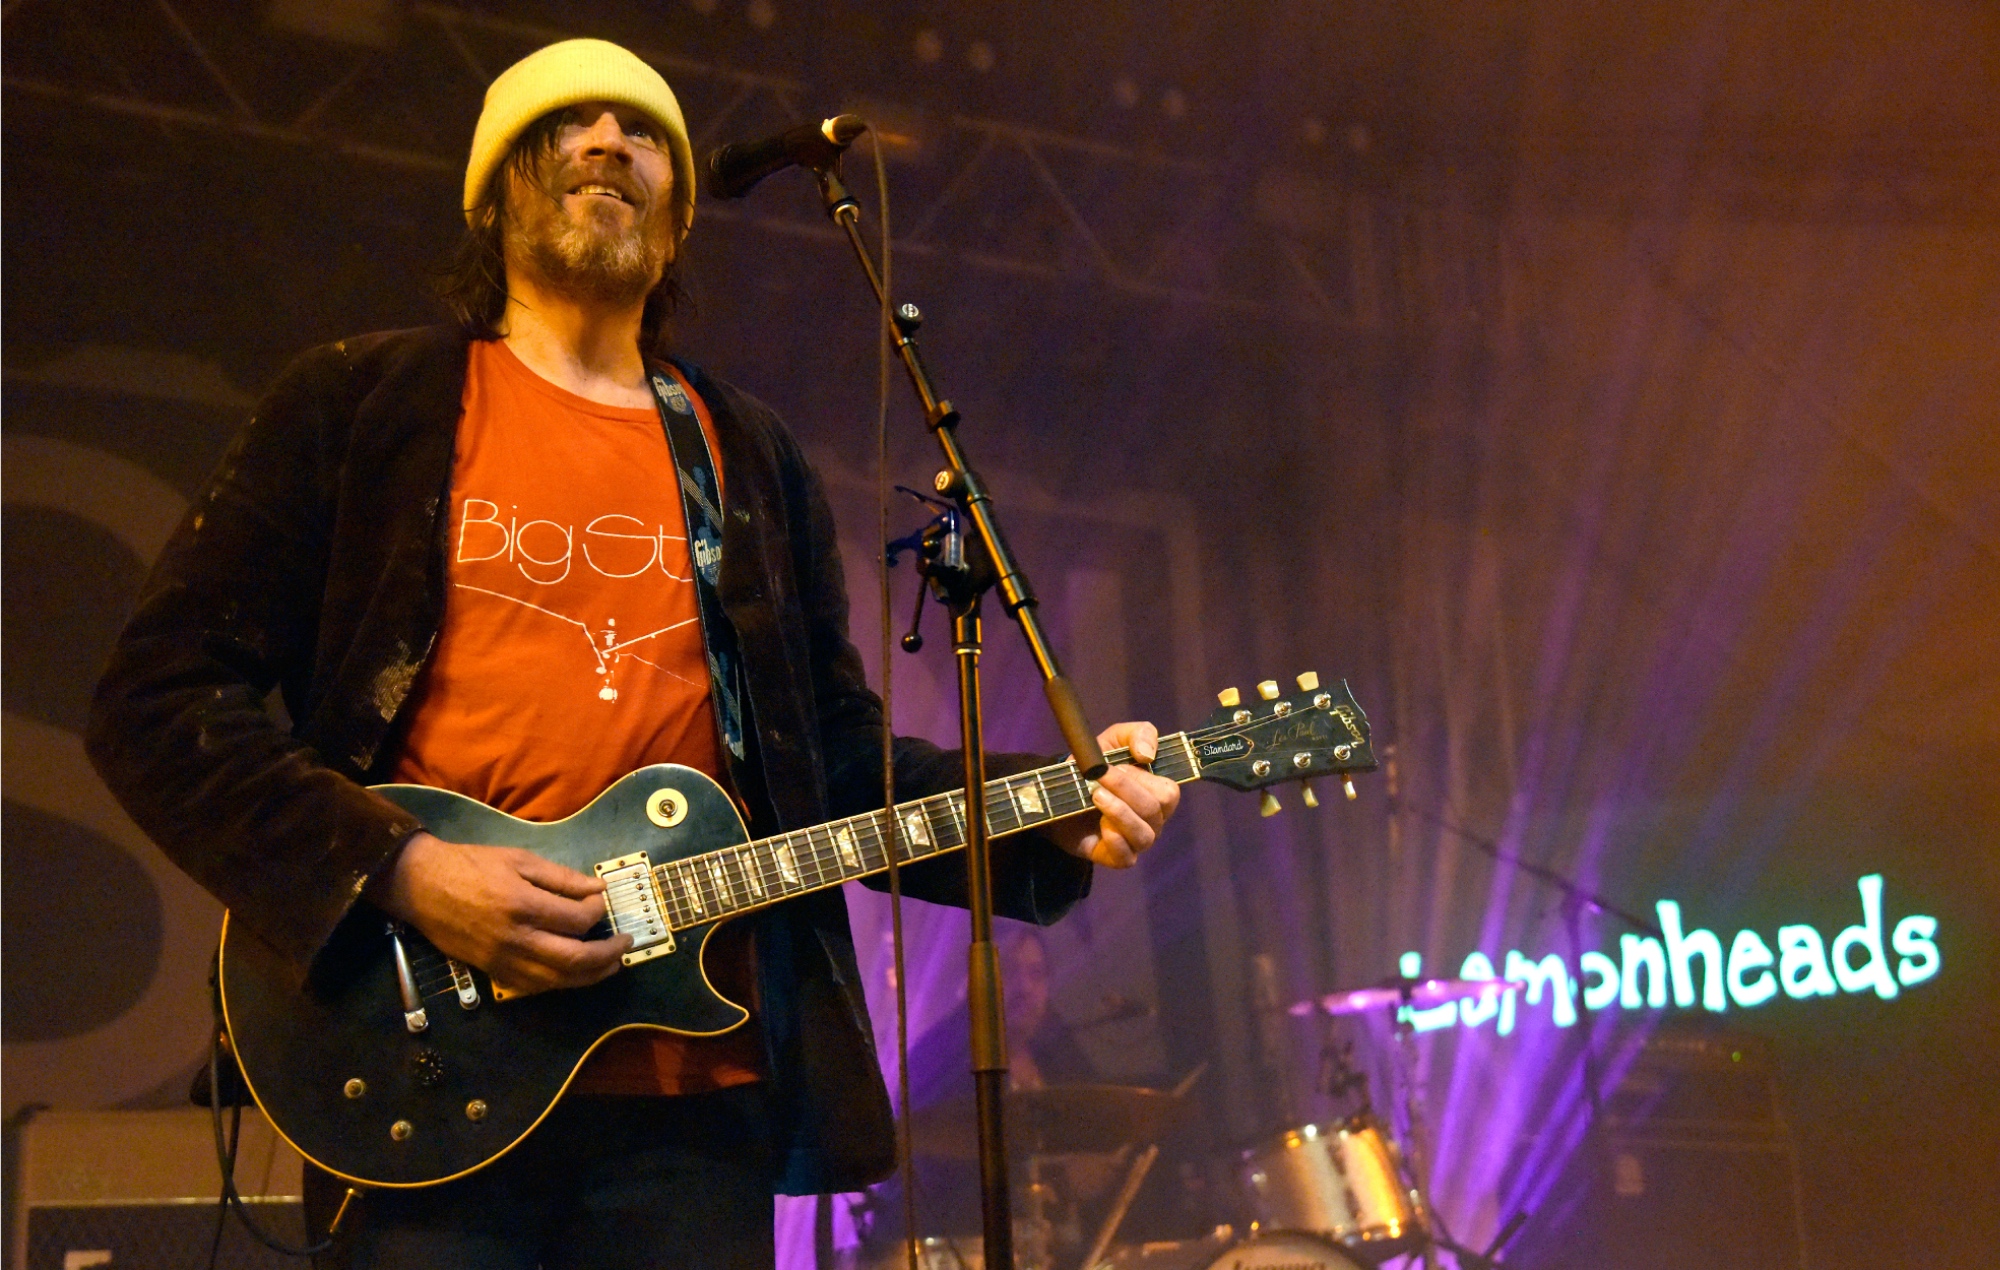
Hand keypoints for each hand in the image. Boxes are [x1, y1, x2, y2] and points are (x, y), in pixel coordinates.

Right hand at [366, 832, 631, 995]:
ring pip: (557, 981)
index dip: (598, 912)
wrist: (421, 886)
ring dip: (590, 976)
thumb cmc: (472, 865)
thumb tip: (598, 890)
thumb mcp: (519, 859)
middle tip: (626, 944)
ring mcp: (502, 961)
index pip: (576, 920)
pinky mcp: (492, 972)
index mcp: (523, 905)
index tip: (603, 902)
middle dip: (607, 955)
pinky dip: (561, 982)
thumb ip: (561, 877)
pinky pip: (534, 986)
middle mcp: (515, 939)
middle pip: (574, 960)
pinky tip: (575, 973)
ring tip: (611, 964)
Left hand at [1046, 722, 1180, 867]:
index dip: (1141, 779)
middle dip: (1126, 791)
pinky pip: (1127, 857)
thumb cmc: (1095, 766)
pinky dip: (1115, 840)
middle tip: (1099, 778)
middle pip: (1154, 811)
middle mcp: (1154, 820)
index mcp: (1159, 794)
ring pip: (1144, 835)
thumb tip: (1147, 755)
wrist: (1059, 793)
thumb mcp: (1114, 740)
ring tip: (1095, 796)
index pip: (1168, 792)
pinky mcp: (1117, 858)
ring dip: (1119, 812)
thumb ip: (1139, 734)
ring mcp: (1137, 841)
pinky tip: (1100, 825)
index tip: (1113, 766)